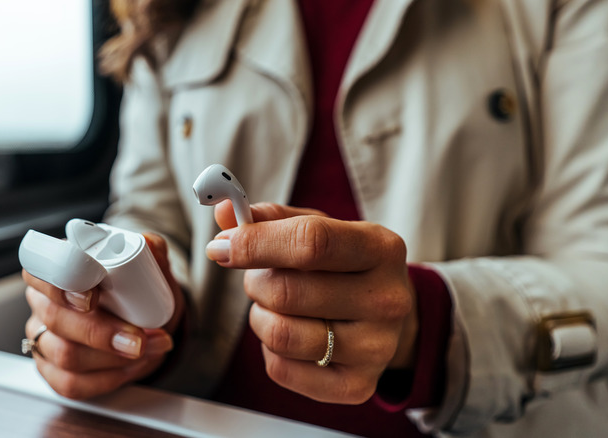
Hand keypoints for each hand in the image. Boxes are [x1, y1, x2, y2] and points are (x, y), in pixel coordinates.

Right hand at [22, 232, 184, 398]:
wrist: (145, 321)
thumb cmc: (136, 290)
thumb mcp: (149, 267)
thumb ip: (152, 249)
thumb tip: (150, 243)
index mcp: (55, 268)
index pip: (40, 268)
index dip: (62, 282)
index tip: (93, 295)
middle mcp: (42, 303)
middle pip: (55, 318)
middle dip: (101, 332)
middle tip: (138, 337)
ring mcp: (43, 339)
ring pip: (65, 355)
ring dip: (113, 358)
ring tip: (147, 349)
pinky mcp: (52, 372)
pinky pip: (71, 384)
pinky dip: (108, 379)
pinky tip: (129, 367)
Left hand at [208, 201, 417, 403]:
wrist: (387, 316)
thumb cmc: (342, 265)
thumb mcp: (319, 228)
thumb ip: (271, 218)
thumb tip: (225, 212)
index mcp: (381, 249)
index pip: (310, 242)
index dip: (255, 243)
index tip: (220, 247)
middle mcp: (387, 300)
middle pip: (287, 292)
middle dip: (255, 282)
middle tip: (259, 278)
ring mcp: (376, 349)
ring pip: (280, 335)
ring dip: (259, 317)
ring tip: (274, 306)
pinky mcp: (357, 386)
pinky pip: (281, 369)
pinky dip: (270, 350)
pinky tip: (291, 333)